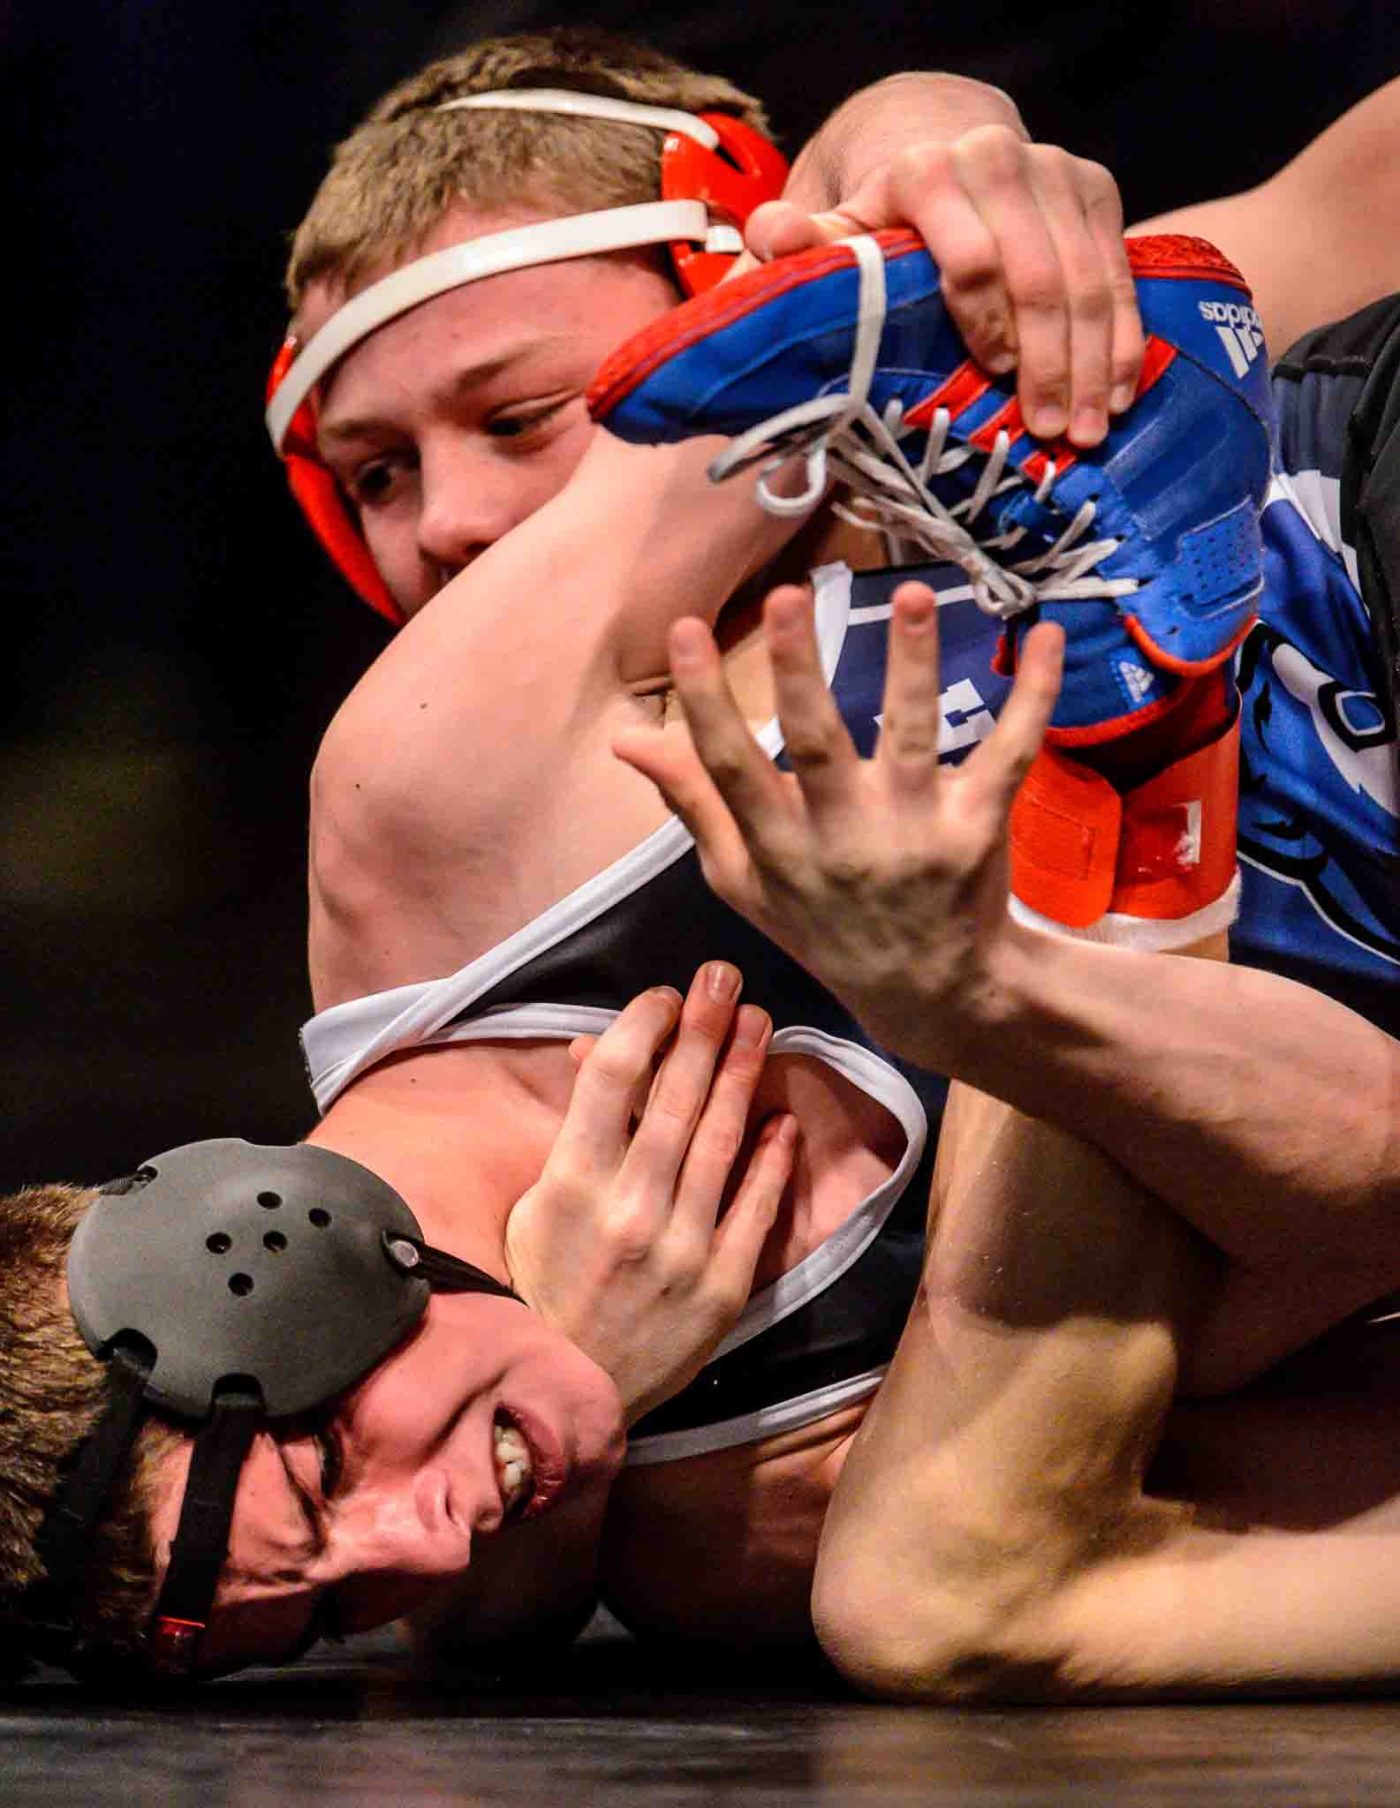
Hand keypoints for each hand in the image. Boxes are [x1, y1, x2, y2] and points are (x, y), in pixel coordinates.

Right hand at [505, 965, 795, 1424]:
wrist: (572, 1393)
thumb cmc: (546, 1287)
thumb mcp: (539, 1205)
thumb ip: (574, 1132)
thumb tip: (593, 1050)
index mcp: (569, 1185)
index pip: (609, 1079)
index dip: (642, 1025)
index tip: (665, 997)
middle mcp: (626, 1210)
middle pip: (674, 1097)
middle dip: (703, 1027)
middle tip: (727, 976)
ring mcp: (680, 1249)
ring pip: (720, 1140)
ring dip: (741, 1073)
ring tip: (759, 1023)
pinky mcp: (722, 1286)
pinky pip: (755, 1206)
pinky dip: (770, 1158)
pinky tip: (781, 1118)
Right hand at [612, 583, 1062, 1071]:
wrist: (931, 993)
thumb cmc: (824, 924)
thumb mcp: (743, 880)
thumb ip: (692, 803)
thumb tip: (627, 738)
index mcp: (778, 848)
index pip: (731, 770)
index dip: (705, 703)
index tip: (685, 630)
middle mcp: (844, 840)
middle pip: (818, 747)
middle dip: (799, 672)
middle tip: (786, 596)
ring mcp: (916, 834)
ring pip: (915, 740)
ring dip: (913, 665)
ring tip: (915, 595)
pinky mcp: (979, 829)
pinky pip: (1009, 754)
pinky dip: (1032, 696)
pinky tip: (1042, 637)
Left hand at [753, 82, 1142, 446]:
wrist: (940, 153)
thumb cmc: (880, 222)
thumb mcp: (834, 234)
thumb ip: (800, 245)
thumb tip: (771, 236)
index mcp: (925, 173)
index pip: (970, 257)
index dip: (985, 323)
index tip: (995, 378)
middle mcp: (994, 159)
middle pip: (1037, 274)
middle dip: (1050, 361)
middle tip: (1052, 432)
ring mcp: (1052, 170)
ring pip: (1085, 277)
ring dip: (1094, 362)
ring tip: (1090, 430)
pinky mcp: (1094, 186)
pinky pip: (1118, 269)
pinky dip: (1123, 337)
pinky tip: (1121, 391)